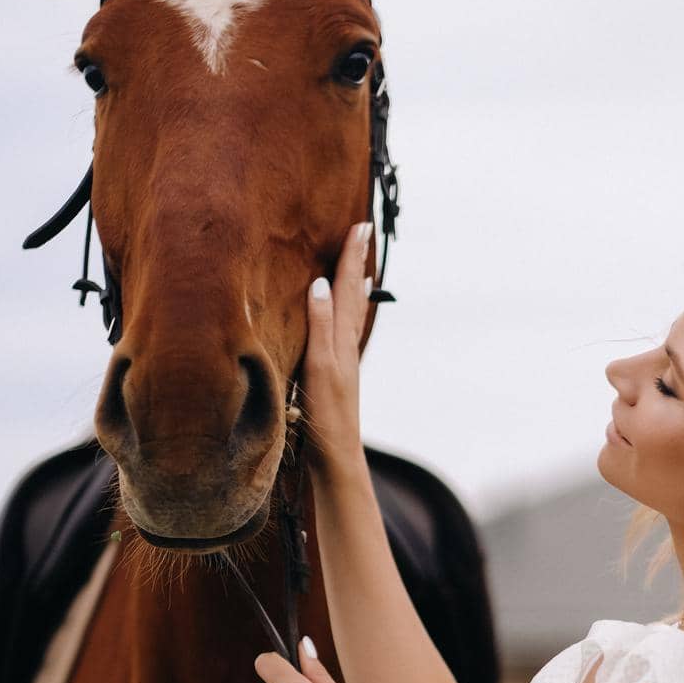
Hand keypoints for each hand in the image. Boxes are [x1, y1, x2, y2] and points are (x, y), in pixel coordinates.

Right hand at [301, 221, 373, 474]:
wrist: (336, 457)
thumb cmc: (326, 416)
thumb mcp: (320, 367)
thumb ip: (320, 326)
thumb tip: (320, 283)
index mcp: (341, 341)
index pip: (347, 289)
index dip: (351, 257)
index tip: (360, 225)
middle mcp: (346, 347)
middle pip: (354, 297)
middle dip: (356, 263)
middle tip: (363, 232)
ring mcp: (342, 362)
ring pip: (351, 314)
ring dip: (354, 288)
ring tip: (360, 267)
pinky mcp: (336, 376)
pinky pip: (343, 333)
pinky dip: (346, 316)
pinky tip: (343, 318)